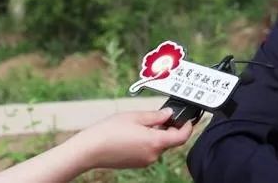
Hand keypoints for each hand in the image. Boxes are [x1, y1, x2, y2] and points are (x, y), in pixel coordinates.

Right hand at [67, 108, 193, 168]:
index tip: (188, 119)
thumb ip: (156, 116)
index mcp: (156, 142)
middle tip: (162, 115)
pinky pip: (148, 150)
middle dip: (170, 128)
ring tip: (143, 122)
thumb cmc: (110, 131)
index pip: (182, 137)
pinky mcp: (136, 163)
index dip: (187, 127)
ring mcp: (144, 161)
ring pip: (158, 145)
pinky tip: (135, 132)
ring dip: (157, 134)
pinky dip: (148, 141)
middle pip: (170, 141)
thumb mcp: (135, 116)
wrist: (89, 150)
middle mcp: (153, 155)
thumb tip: (169, 114)